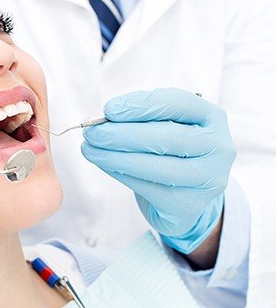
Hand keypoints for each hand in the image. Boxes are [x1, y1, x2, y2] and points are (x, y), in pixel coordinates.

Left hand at [81, 88, 235, 253]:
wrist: (187, 194)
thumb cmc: (171, 149)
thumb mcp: (165, 125)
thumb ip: (140, 118)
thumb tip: (103, 119)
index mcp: (212, 118)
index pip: (177, 103)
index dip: (140, 105)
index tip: (108, 109)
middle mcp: (218, 147)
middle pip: (165, 136)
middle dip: (121, 134)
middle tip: (91, 132)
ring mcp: (207, 179)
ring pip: (154, 165)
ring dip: (113, 156)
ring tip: (88, 149)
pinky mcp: (189, 204)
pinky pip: (147, 187)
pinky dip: (119, 173)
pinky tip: (102, 163)